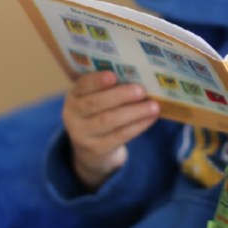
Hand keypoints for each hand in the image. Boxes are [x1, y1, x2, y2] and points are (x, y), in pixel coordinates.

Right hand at [62, 70, 158, 189]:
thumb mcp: (97, 100)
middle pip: (96, 104)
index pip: (82, 85)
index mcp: (74, 96)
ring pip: (108, 121)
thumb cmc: (100, 116)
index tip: (113, 75)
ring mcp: (83, 135)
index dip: (97, 80)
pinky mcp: (97, 149)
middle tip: (141, 90)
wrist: (92, 151)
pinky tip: (150, 119)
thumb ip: (111, 89)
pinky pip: (119, 136)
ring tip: (153, 106)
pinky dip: (137, 126)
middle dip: (120, 96)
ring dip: (134, 112)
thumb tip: (139, 77)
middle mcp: (73, 115)